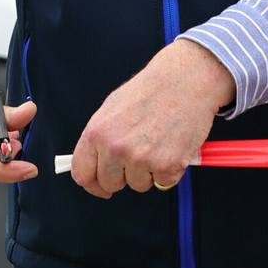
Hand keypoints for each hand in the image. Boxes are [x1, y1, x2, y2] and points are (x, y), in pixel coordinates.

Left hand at [69, 39, 232, 199]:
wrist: (185, 79)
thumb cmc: (151, 90)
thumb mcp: (112, 108)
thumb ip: (99, 138)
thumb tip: (93, 163)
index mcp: (97, 132)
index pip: (82, 174)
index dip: (92, 184)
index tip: (101, 187)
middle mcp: (116, 148)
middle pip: (110, 184)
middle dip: (123, 176)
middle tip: (138, 155)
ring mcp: (141, 159)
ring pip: (138, 185)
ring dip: (148, 172)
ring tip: (158, 142)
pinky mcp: (167, 166)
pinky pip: (163, 183)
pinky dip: (169, 170)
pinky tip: (172, 145)